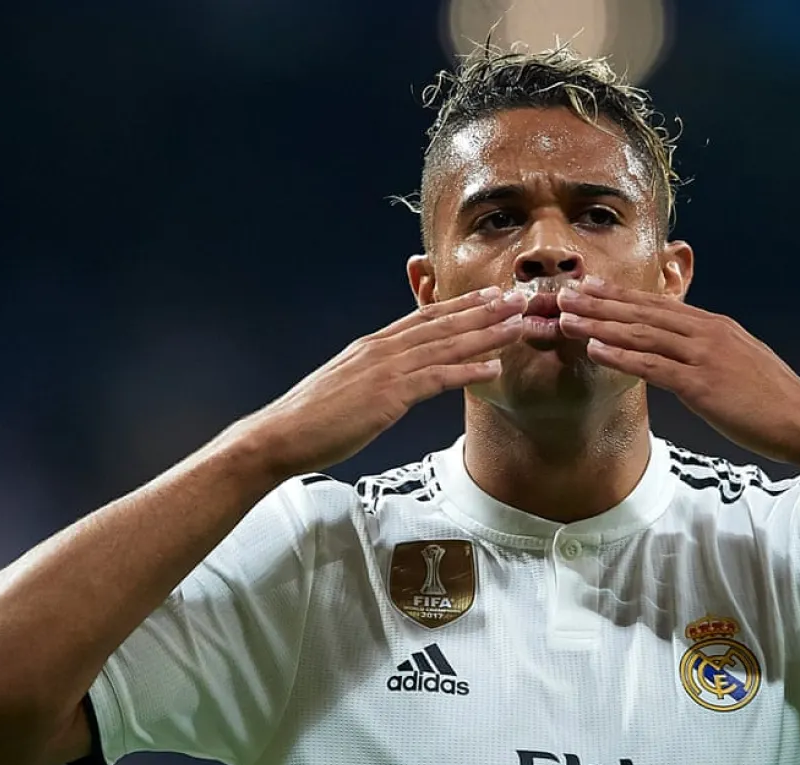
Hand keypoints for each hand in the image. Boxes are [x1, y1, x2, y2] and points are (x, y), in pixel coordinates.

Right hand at [250, 286, 525, 475]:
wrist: (281, 434)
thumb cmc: (312, 419)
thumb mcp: (347, 386)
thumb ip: (374, 376)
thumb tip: (393, 379)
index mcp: (373, 346)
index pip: (424, 317)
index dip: (460, 304)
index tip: (489, 294)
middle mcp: (382, 349)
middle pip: (442, 324)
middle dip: (484, 309)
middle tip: (518, 297)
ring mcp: (385, 370)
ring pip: (446, 345)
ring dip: (486, 334)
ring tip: (518, 324)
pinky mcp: (387, 395)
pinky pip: (436, 379)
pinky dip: (468, 371)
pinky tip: (493, 368)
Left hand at [555, 278, 799, 466]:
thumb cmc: (773, 400)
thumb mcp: (740, 361)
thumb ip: (709, 351)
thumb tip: (684, 350)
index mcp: (714, 326)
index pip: (658, 305)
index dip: (620, 295)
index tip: (589, 286)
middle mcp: (706, 333)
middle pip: (643, 313)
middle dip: (599, 302)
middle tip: (564, 292)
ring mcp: (704, 356)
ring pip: (641, 334)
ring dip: (600, 324)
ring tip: (566, 317)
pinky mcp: (702, 385)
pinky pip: (653, 367)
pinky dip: (621, 356)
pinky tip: (594, 349)